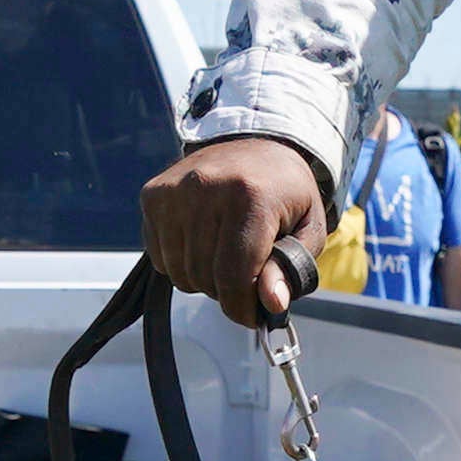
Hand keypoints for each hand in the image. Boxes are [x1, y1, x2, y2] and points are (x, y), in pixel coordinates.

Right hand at [142, 137, 329, 326]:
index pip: (235, 276)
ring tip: (225, 256)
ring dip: (203, 279)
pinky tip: (202, 242)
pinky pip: (160, 258)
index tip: (253, 316)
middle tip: (246, 276)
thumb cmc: (286, 192)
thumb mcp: (307, 228)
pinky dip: (181, 263)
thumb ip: (292, 268)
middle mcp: (206, 188)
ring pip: (180, 273)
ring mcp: (175, 191)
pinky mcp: (153, 195)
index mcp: (250, 196)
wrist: (256, 144)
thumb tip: (271, 304)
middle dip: (227, 292)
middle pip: (206, 278)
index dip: (243, 308)